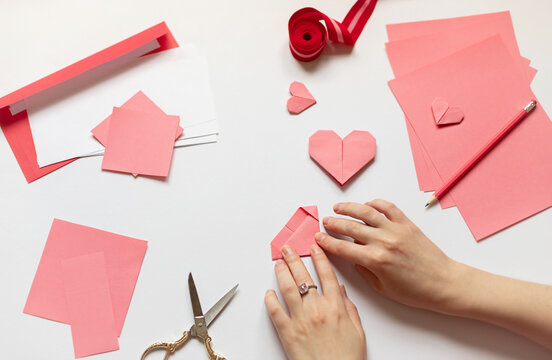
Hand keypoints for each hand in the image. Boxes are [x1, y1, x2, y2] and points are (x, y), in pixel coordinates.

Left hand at [265, 245, 365, 359]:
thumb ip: (349, 308)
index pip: (326, 275)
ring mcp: (300, 319)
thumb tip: (340, 291)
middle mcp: (317, 309)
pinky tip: (268, 292)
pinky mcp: (287, 332)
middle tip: (288, 249)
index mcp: (336, 307)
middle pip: (304, 276)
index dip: (320, 258)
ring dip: (282, 272)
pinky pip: (275, 311)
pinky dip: (270, 300)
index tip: (315, 248)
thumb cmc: (347, 358)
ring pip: (288, 288)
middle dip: (295, 259)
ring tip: (278, 263)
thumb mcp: (357, 331)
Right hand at [315, 199, 461, 313]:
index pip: (342, 247)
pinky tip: (366, 206)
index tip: (318, 238)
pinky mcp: (407, 224)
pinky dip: (375, 203)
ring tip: (338, 207)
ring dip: (349, 208)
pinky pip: (388, 207)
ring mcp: (396, 230)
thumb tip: (352, 256)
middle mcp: (383, 241)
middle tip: (325, 222)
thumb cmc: (415, 291)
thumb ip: (363, 270)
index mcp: (375, 260)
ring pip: (366, 212)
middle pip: (350, 227)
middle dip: (333, 223)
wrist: (443, 283)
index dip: (327, 242)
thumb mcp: (381, 288)